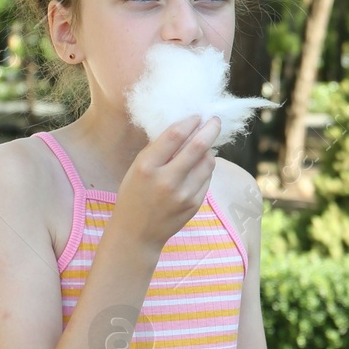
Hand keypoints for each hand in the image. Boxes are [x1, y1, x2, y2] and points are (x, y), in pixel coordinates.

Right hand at [112, 114, 221, 248]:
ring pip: (208, 161)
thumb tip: (185, 126)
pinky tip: (199, 164)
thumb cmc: (134, 194)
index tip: (197, 115)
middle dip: (210, 129)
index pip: (175, 135)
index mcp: (147, 167)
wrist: (137, 233)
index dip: (190, 121)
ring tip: (205, 142)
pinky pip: (207, 177)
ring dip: (209, 148)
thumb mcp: (137, 168)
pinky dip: (206, 167)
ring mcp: (184, 194)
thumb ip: (158, 149)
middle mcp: (166, 180)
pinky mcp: (195, 204)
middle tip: (215, 120)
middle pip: (198, 146)